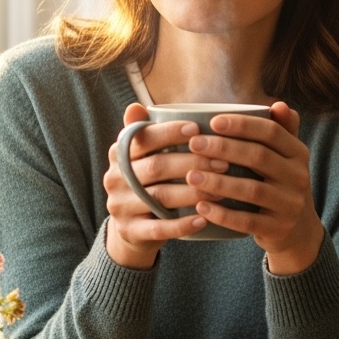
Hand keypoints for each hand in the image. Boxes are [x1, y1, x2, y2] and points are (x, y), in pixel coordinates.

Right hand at [103, 103, 221, 267]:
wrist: (132, 229)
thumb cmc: (149, 183)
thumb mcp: (143, 157)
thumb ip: (146, 133)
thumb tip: (137, 106)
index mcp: (118, 154)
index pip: (143, 138)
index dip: (170, 132)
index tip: (198, 129)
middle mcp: (114, 178)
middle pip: (157, 167)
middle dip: (193, 162)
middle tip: (224, 161)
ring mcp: (120, 207)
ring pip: (161, 197)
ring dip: (194, 192)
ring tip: (222, 189)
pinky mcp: (130, 231)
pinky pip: (159, 229)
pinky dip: (183, 224)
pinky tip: (204, 219)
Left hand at [183, 101, 324, 273]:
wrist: (299, 230)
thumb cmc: (282, 185)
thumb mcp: (287, 158)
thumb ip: (282, 131)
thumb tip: (278, 104)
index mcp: (299, 154)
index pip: (271, 132)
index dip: (242, 125)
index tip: (213, 122)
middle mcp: (299, 177)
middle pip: (259, 157)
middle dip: (224, 148)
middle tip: (194, 144)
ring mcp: (290, 205)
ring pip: (252, 190)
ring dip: (218, 182)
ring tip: (191, 176)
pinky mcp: (278, 229)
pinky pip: (247, 222)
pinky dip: (222, 214)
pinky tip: (200, 207)